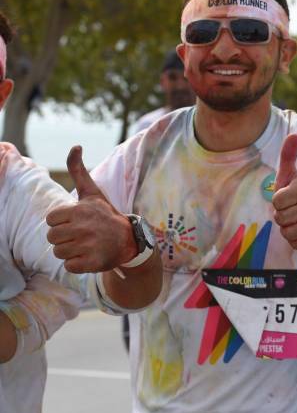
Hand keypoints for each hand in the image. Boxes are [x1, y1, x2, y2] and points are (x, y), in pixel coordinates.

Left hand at [46, 146, 135, 272]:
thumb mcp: (92, 192)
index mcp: (79, 210)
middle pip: (52, 238)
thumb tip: (75, 146)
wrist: (130, 240)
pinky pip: (69, 266)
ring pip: (59, 253)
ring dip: (70, 252)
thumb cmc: (106, 215)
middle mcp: (83, 228)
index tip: (77, 222)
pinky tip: (89, 256)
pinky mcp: (92, 263)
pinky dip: (77, 264)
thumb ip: (78, 170)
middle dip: (64, 238)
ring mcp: (88, 246)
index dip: (61, 222)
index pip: (51, 221)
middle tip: (81, 236)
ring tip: (85, 246)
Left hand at [272, 134, 296, 250]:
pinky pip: (293, 243)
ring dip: (287, 228)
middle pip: (279, 217)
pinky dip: (294, 240)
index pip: (276, 201)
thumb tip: (293, 134)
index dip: (278, 202)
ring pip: (285, 231)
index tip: (289, 198)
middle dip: (282, 216)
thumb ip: (288, 156)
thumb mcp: (290, 176)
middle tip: (293, 211)